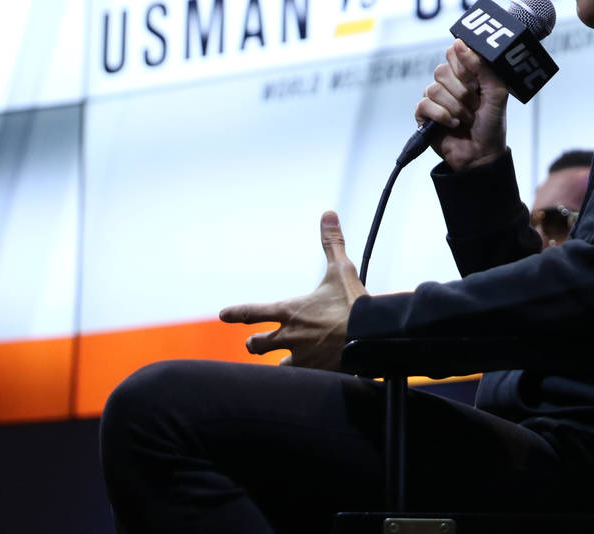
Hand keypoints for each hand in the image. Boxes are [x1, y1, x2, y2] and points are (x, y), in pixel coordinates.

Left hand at [219, 211, 367, 369]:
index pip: (252, 312)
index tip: (224, 315)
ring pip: (276, 366)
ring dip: (280, 363)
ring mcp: (300, 357)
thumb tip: (328, 213)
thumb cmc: (353, 302)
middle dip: (255, 343)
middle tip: (255, 343)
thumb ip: (332, 243)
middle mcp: (288, 335)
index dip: (236, 313)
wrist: (370, 336)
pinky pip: (299, 379)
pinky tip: (309, 377)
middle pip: (256, 345)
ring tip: (286, 363)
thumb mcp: (342, 269)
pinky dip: (303, 377)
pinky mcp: (314, 373)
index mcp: (289, 310)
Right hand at [415, 39, 508, 170]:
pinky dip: (442, 116)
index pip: (454, 52)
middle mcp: (449, 82)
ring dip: (455, 108)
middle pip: (442, 70)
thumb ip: (482, 66)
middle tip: (475, 106)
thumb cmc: (492, 123)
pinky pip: (425, 104)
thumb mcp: (496, 92)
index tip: (476, 82)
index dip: (464, 66)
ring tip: (466, 119)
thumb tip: (458, 43)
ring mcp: (435, 98)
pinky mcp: (424, 114)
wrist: (483, 154)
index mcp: (466, 73)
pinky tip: (453, 124)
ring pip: (434, 89)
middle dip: (462, 92)